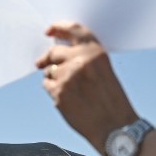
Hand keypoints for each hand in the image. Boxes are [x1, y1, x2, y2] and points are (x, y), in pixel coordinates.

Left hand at [36, 22, 137, 150]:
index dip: (58, 28)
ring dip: (54, 78)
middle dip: (47, 58)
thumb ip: (85, 59)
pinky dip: (53, 92)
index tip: (49, 31)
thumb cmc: (111, 102)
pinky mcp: (58, 92)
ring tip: (71, 92)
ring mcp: (68, 76)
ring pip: (49, 71)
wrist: (115, 128)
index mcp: (95, 52)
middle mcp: (81, 60)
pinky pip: (47, 85)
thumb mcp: (104, 71)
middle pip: (53, 52)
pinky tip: (68, 101)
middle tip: (41, 62)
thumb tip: (59, 54)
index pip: (73, 30)